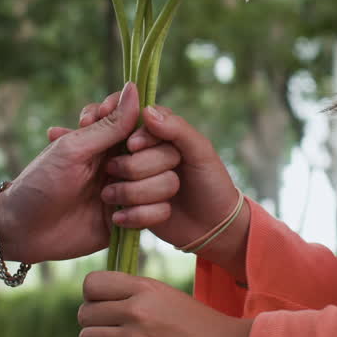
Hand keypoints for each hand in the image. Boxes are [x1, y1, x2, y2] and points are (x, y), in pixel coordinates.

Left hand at [0, 82, 176, 263]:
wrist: (24, 231)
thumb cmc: (40, 183)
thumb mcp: (72, 149)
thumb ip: (109, 124)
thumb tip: (133, 87)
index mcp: (111, 138)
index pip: (150, 123)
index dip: (146, 131)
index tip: (127, 141)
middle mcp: (127, 161)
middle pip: (166, 153)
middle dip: (139, 166)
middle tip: (107, 173)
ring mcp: (133, 189)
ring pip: (167, 183)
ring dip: (137, 192)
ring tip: (105, 199)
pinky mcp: (134, 218)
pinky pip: (160, 212)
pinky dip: (141, 216)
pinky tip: (114, 220)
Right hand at [73, 95, 248, 274]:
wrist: (215, 225)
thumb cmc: (211, 182)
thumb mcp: (201, 152)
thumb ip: (177, 129)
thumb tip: (146, 111)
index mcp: (155, 136)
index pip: (131, 128)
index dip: (137, 139)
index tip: (136, 146)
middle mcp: (137, 158)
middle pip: (125, 160)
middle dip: (149, 171)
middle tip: (175, 177)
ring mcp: (130, 184)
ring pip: (122, 188)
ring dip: (148, 195)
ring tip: (170, 198)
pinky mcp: (128, 209)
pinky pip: (124, 212)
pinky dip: (144, 215)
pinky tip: (162, 214)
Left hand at [78, 271, 252, 336]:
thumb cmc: (201, 326)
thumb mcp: (168, 297)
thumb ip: (136, 294)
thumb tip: (99, 301)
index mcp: (145, 288)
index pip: (92, 283)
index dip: (92, 298)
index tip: (105, 309)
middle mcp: (138, 310)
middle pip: (85, 314)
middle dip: (93, 327)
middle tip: (111, 336)